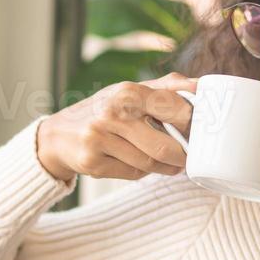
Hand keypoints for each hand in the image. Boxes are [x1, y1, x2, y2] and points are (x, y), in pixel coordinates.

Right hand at [37, 72, 195, 181]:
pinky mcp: (92, 162)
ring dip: (166, 167)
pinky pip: (132, 174)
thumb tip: (202, 85)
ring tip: (172, 163)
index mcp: (128, 91)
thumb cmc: (104, 111)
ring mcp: (99, 139)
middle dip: (182, 156)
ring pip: (149, 164)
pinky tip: (142, 165)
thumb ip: (167, 87)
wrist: (58, 135)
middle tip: (189, 156)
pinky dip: (143, 173)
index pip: (176, 109)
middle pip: (164, 147)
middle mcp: (113, 113)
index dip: (193, 125)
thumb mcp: (131, 92)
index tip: (201, 132)